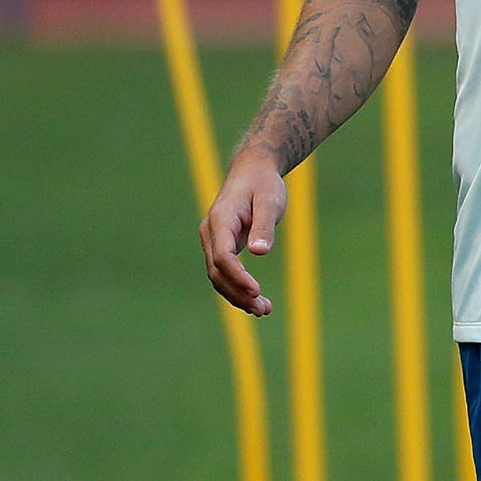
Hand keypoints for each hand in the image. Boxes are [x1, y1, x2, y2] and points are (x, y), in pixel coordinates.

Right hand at [200, 153, 287, 316]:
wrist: (252, 170)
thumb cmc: (263, 183)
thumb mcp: (269, 200)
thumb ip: (263, 226)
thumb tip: (259, 252)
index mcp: (221, 219)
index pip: (222, 255)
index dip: (237, 276)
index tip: (256, 290)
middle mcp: (211, 232)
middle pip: (217, 271)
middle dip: (238, 293)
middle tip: (263, 309)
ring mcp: (214, 241)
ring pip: (218, 276)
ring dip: (237, 296)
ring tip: (264, 310)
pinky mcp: (222, 247)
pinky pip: (225, 273)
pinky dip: (237, 289)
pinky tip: (256, 302)